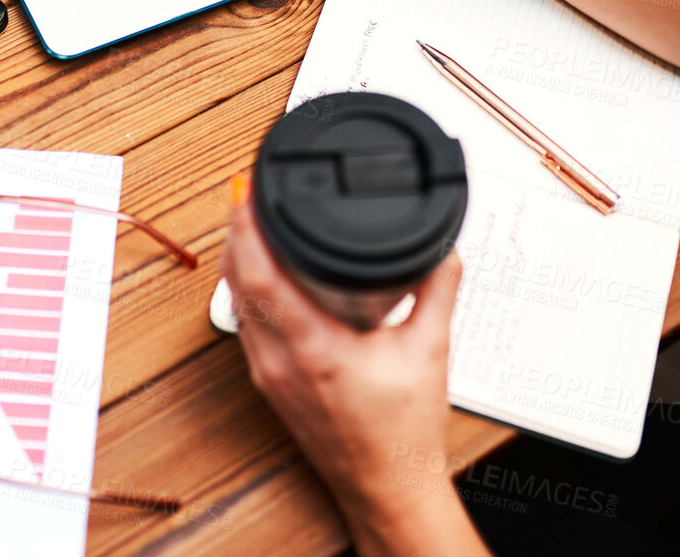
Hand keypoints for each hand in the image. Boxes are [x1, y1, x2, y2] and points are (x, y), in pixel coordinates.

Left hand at [221, 178, 486, 556]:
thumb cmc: (403, 433)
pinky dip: (248, 291)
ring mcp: (268, 374)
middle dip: (237, 233)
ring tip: (253, 224)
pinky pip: (246, 324)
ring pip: (237, 304)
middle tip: (248, 194)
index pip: (259, 276)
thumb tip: (444, 248)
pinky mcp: (268, 383)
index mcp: (314, 349)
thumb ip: (438, 290)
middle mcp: (279, 362)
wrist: (387, 486)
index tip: (248, 193)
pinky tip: (263, 275)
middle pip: (236, 283)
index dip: (246, 228)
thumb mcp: (429, 350)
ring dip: (239, 261)